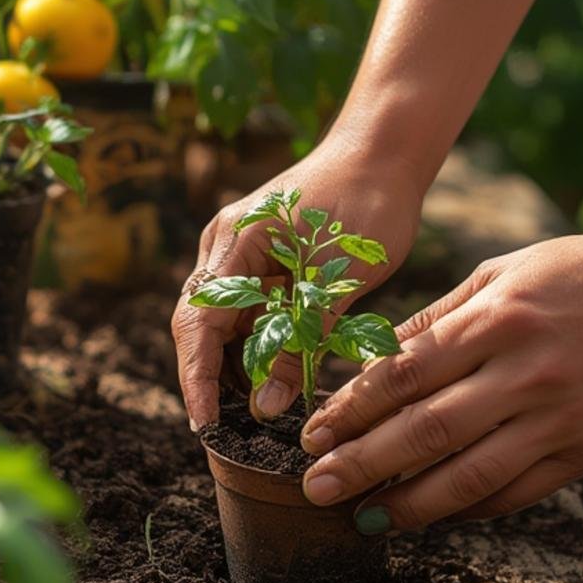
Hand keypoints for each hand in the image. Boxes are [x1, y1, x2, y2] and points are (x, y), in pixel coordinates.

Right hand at [172, 128, 422, 429]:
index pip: (196, 323)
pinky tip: (278, 377)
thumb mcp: (339, 280)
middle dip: (211, 380)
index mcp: (234, 242)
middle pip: (201, 327)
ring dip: (236, 366)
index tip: (205, 425)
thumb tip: (265, 406)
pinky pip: (250, 312)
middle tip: (230, 432)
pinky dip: (259, 345)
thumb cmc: (368, 202)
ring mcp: (241, 251)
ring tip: (256, 415)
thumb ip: (299, 340)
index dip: (196, 379)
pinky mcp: (263, 258)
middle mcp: (225, 246)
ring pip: (226, 323)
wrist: (386, 150)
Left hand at [298, 222, 582, 532]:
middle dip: (362, 465)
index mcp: (496, 318)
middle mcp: (525, 371)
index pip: (405, 374)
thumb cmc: (575, 272)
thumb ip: (437, 321)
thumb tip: (371, 367)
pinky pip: (517, 492)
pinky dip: (469, 508)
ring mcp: (560, 416)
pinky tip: (432, 514)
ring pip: (470, 475)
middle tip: (315, 488)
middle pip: (426, 431)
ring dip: (409, 503)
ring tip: (364, 517)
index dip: (352, 410)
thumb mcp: (499, 273)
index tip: (313, 435)